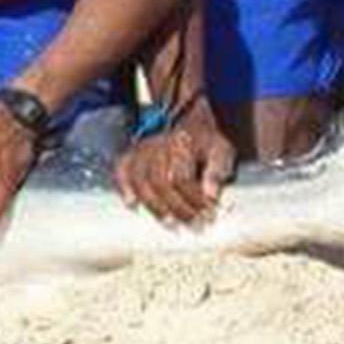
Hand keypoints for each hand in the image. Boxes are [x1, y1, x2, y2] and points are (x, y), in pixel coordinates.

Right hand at [113, 99, 235, 226]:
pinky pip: (121, 169)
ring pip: (140, 180)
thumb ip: (217, 171)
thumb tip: (211, 195)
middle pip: (159, 182)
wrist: (188, 119)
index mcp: (181, 143)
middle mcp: (158, 145)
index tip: (209, 215)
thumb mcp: (221, 150)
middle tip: (193, 225)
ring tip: (169, 223)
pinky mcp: (133, 153)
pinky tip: (131, 204)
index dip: (194, 199)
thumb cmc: (205, 139)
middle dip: (177, 208)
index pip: (181, 177)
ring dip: (154, 205)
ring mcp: (142, 149)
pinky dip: (123, 187)